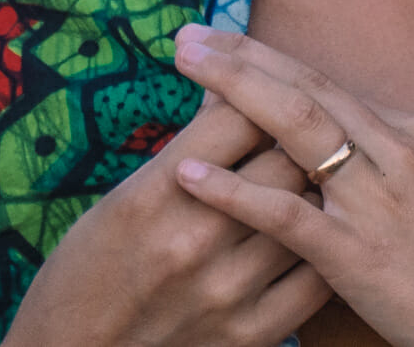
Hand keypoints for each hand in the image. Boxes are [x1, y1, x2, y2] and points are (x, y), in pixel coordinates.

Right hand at [4, 88, 329, 346]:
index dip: (258, 96)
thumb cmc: (93, 270)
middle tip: (294, 139)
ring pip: (311, 212)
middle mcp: (193, 240)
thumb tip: (233, 91)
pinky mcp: (251, 333)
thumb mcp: (122, 198)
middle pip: (287, 159)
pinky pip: (317, 277)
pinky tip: (312, 236)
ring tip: (308, 184)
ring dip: (314, 192)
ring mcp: (226, 290)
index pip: (240, 116)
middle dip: (294, 141)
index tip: (261, 98)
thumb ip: (185, 148)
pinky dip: (320, 249)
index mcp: (154, 197)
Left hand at [171, 24, 413, 346]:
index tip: (230, 45)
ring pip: (297, 127)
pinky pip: (286, 212)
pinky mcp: (360, 252)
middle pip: (310, 89)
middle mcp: (402, 151)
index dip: (276, 63)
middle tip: (190, 35)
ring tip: (186, 66)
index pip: (334, 87)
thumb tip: (353, 155)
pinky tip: (188, 173)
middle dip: (245, 58)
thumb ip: (401, 168)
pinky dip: (233, 190)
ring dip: (234, 91)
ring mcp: (381, 198)